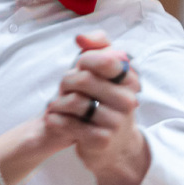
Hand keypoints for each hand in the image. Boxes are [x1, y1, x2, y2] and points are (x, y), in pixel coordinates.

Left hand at [44, 31, 146, 184]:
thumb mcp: (107, 73)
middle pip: (84, 79)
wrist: (114, 146)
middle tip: (63, 88)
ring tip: (56, 104)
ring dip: (58, 101)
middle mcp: (127, 100)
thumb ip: (99, 46)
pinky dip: (55, 119)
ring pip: (75, 101)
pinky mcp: (101, 140)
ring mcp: (115, 121)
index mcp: (130, 80)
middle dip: (66, 81)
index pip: (105, 59)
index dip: (85, 60)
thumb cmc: (104, 102)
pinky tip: (52, 118)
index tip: (79, 66)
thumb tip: (80, 38)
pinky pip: (69, 123)